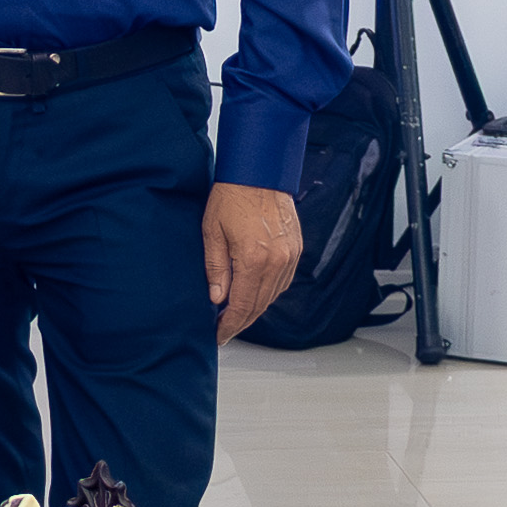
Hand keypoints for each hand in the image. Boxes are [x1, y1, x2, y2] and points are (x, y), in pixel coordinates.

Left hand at [202, 181, 300, 338]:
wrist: (259, 171)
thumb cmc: (232, 195)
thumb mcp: (212, 232)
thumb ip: (215, 269)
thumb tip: (216, 298)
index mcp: (254, 259)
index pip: (242, 306)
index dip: (229, 325)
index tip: (218, 335)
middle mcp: (277, 261)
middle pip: (259, 305)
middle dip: (241, 322)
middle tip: (224, 330)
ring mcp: (290, 255)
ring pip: (273, 295)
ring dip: (254, 308)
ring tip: (235, 315)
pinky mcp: (295, 249)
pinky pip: (282, 281)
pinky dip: (268, 292)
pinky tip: (254, 294)